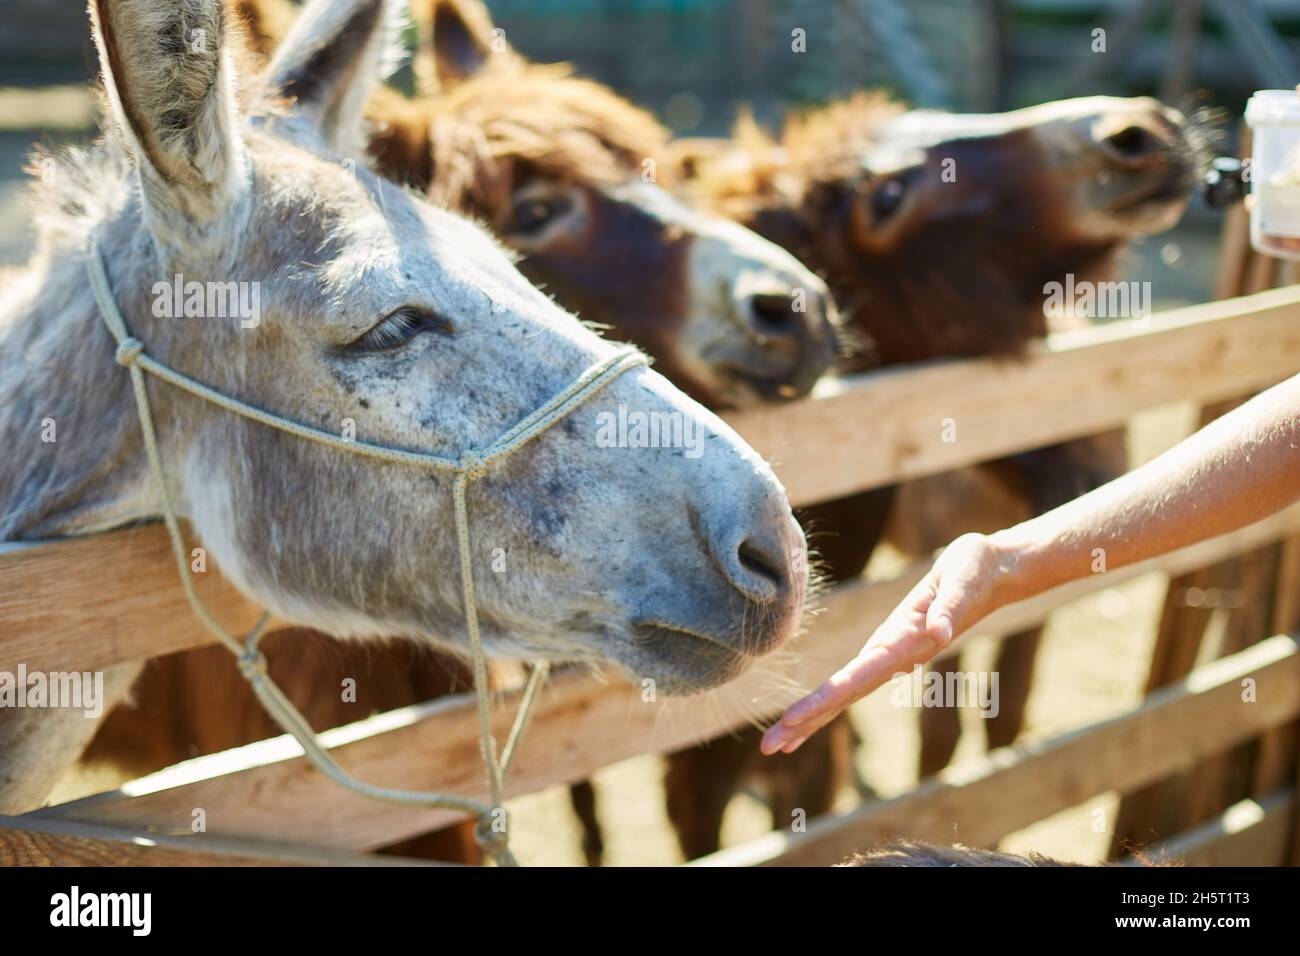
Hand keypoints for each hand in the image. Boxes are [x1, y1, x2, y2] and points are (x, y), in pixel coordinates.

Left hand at [761, 532, 1010, 754]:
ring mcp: (893, 655)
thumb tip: (937, 633)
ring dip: (812, 718)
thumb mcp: (964, 581)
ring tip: (779, 742)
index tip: (791, 720)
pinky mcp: (892, 646)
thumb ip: (950, 607)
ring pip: (846, 693)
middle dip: (806, 722)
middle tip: (768, 747)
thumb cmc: (975, 571)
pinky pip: (853, 679)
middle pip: (843, 696)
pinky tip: (812, 715)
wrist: (992, 573)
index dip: (822, 700)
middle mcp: (895, 657)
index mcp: (904, 645)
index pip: (855, 678)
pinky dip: (829, 699)